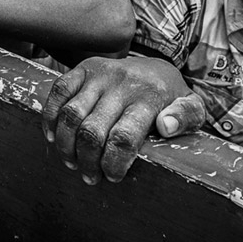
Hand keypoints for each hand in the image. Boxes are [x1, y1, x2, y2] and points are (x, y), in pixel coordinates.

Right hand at [41, 56, 192, 183]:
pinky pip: (58, 92)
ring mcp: (100, 74)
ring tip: (72, 163)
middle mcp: (122, 83)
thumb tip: (166, 126)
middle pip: (93, 131)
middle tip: (90, 176)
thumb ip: (186, 117)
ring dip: (66, 145)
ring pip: (71, 115)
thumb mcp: (192, 107)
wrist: (156, 64)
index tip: (112, 177)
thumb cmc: (171, 97)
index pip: (123, 138)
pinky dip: (50, 117)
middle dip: (87, 161)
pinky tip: (53, 138)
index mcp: (150, 96)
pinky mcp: (83, 68)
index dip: (112, 164)